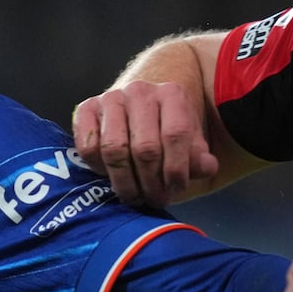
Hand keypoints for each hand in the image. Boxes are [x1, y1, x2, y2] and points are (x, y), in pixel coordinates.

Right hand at [73, 79, 217, 207]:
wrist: (136, 109)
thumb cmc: (166, 131)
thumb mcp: (189, 142)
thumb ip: (198, 157)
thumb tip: (206, 168)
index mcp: (171, 94)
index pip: (176, 134)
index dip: (176, 168)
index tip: (176, 189)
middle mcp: (140, 91)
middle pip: (145, 147)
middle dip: (151, 182)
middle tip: (154, 200)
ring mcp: (111, 98)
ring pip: (115, 149)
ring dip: (125, 182)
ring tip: (134, 196)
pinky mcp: (86, 108)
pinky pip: (88, 146)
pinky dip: (98, 168)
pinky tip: (110, 176)